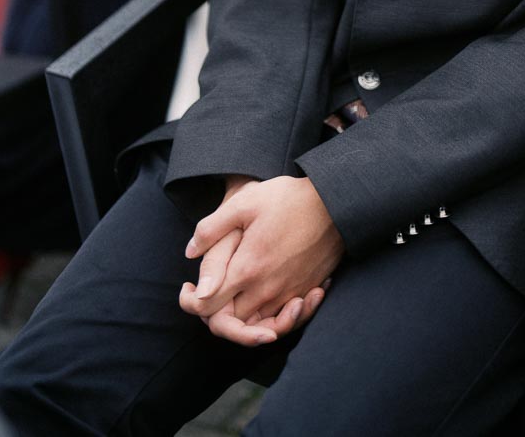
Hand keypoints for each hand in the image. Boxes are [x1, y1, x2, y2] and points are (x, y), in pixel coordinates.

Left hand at [182, 176, 343, 332]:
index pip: (208, 306)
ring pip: (257, 325)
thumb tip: (190, 251)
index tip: (189, 287)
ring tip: (234, 296)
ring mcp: (288, 294)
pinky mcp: (306, 291)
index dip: (191, 301)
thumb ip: (211, 228)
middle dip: (215, 314)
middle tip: (210, 292)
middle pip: (231, 323)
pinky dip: (269, 316)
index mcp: (247, 269)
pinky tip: (261, 294)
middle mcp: (267, 290)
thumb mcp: (244, 203)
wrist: (335, 203)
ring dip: (242, 319)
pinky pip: (282, 318)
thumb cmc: (288, 199)